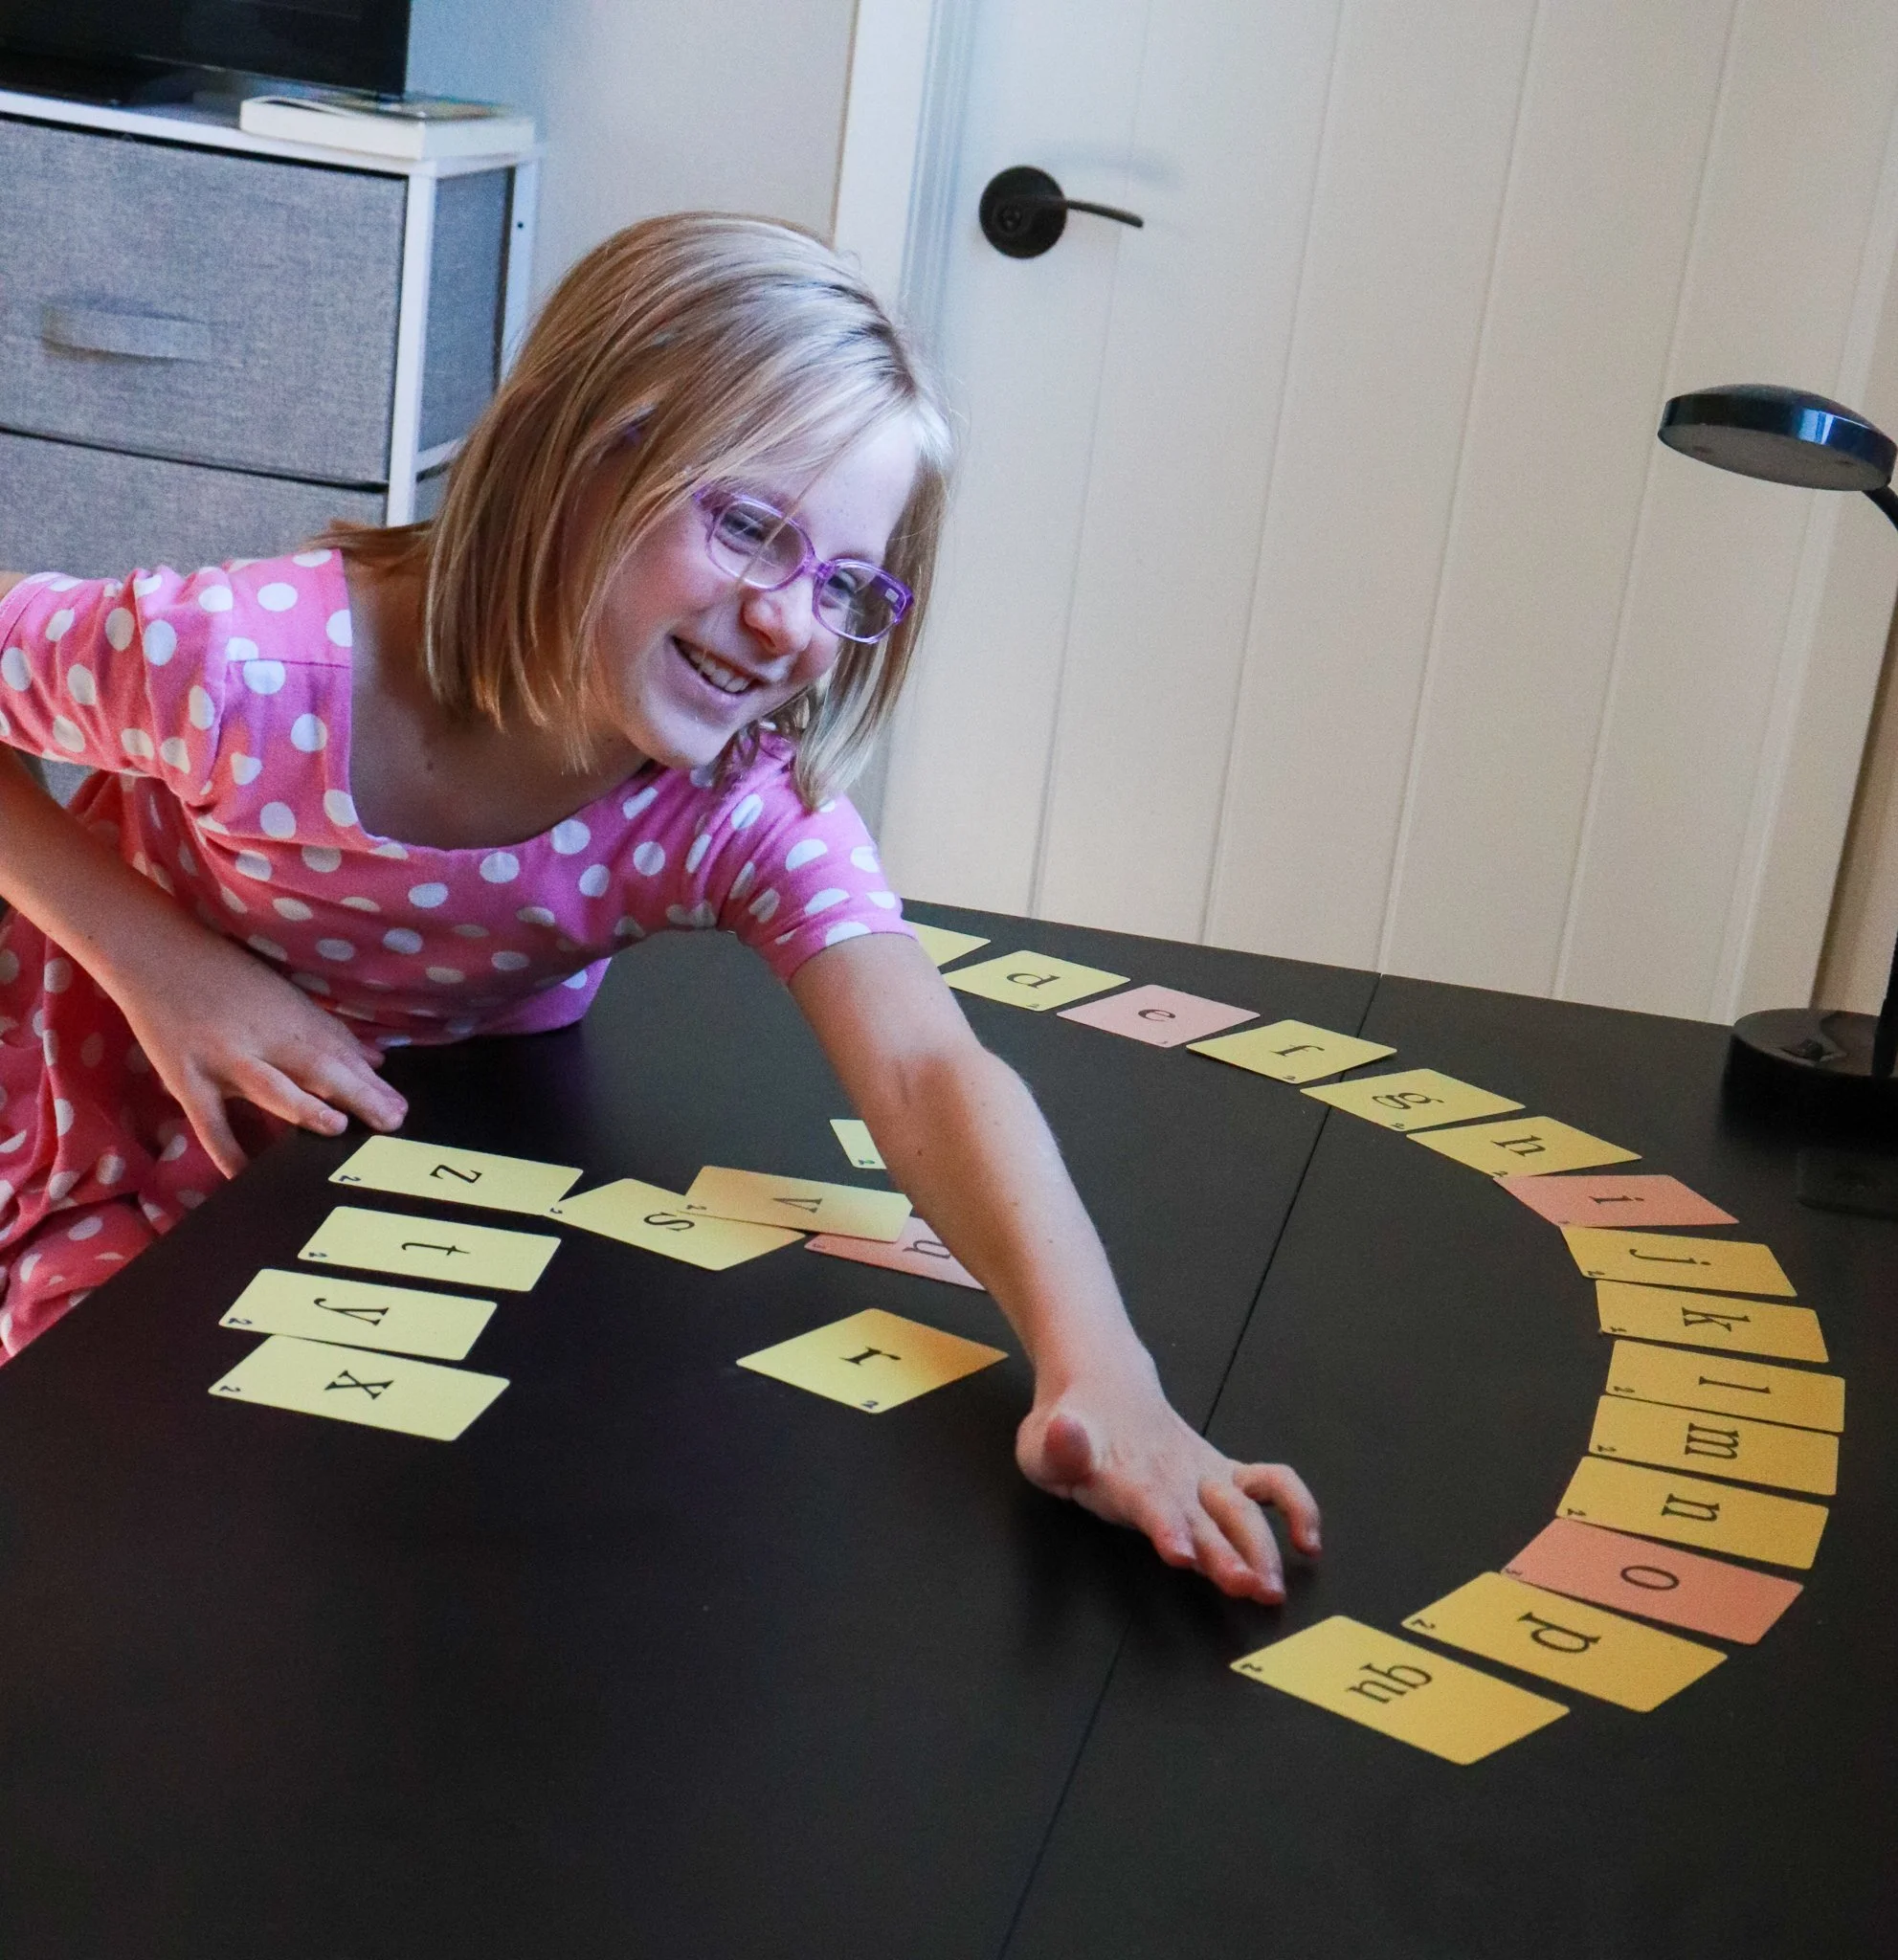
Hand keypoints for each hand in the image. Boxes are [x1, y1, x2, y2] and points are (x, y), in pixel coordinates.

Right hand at [108, 919, 406, 1176]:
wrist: (154, 952)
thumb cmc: (224, 973)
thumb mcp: (282, 994)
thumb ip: (327, 1030)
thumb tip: (375, 1060)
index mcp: (290, 1018)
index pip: (339, 1055)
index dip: (371, 1083)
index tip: (401, 1108)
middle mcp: (262, 1039)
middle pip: (317, 1069)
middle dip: (357, 1095)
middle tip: (392, 1122)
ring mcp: (223, 1058)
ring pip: (271, 1087)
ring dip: (305, 1108)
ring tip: (338, 1127)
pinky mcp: (186, 1077)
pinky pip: (209, 1119)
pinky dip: (225, 1147)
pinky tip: (244, 1174)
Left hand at [1016, 1358, 1319, 1604]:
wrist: (1100, 1383)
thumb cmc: (1065, 1427)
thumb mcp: (1040, 1442)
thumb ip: (1058, 1447)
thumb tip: (1066, 1432)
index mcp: (1123, 1472)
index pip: (1149, 1502)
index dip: (1167, 1527)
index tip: (1183, 1553)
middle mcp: (1172, 1474)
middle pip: (1205, 1515)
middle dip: (1227, 1551)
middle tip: (1246, 1586)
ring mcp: (1203, 1474)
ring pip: (1242, 1507)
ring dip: (1262, 1545)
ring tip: (1272, 1586)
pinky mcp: (1224, 1475)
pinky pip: (1272, 1484)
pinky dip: (1298, 1506)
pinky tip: (1308, 1544)